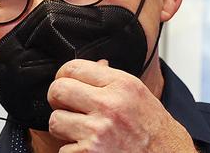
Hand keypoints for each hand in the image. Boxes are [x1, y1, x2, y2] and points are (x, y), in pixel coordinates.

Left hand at [47, 59, 195, 152]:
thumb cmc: (153, 129)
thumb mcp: (137, 94)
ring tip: (82, 131)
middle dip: (57, 99)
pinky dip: (73, 152)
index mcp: (121, 84)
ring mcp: (98, 131)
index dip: (63, 75)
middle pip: (57, 90)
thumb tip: (93, 65)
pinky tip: (91, 149)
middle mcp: (109, 105)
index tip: (65, 83)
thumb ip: (111, 79)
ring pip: (55, 121)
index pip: (73, 67)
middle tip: (67, 107)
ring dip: (64, 128)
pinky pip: (63, 149)